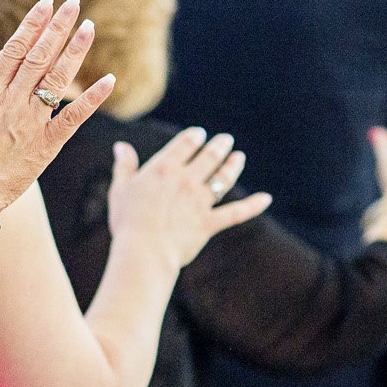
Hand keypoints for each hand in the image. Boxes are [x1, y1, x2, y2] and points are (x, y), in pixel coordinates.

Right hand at [0, 0, 117, 209]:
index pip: (15, 48)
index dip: (33, 24)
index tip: (46, 3)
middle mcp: (11, 101)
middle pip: (39, 55)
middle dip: (58, 27)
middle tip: (74, 3)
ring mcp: (30, 122)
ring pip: (57, 78)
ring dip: (75, 51)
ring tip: (89, 27)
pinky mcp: (46, 146)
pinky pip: (73, 117)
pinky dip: (92, 98)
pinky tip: (109, 80)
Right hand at [107, 129, 273, 272]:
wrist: (143, 252)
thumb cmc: (127, 221)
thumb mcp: (120, 189)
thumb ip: (124, 166)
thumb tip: (121, 146)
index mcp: (164, 169)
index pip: (185, 143)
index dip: (194, 136)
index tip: (199, 134)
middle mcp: (186, 180)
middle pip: (209, 156)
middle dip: (219, 146)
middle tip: (226, 140)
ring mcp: (200, 202)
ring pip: (223, 179)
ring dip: (233, 166)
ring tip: (239, 157)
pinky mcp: (208, 223)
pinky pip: (236, 213)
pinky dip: (253, 206)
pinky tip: (266, 199)